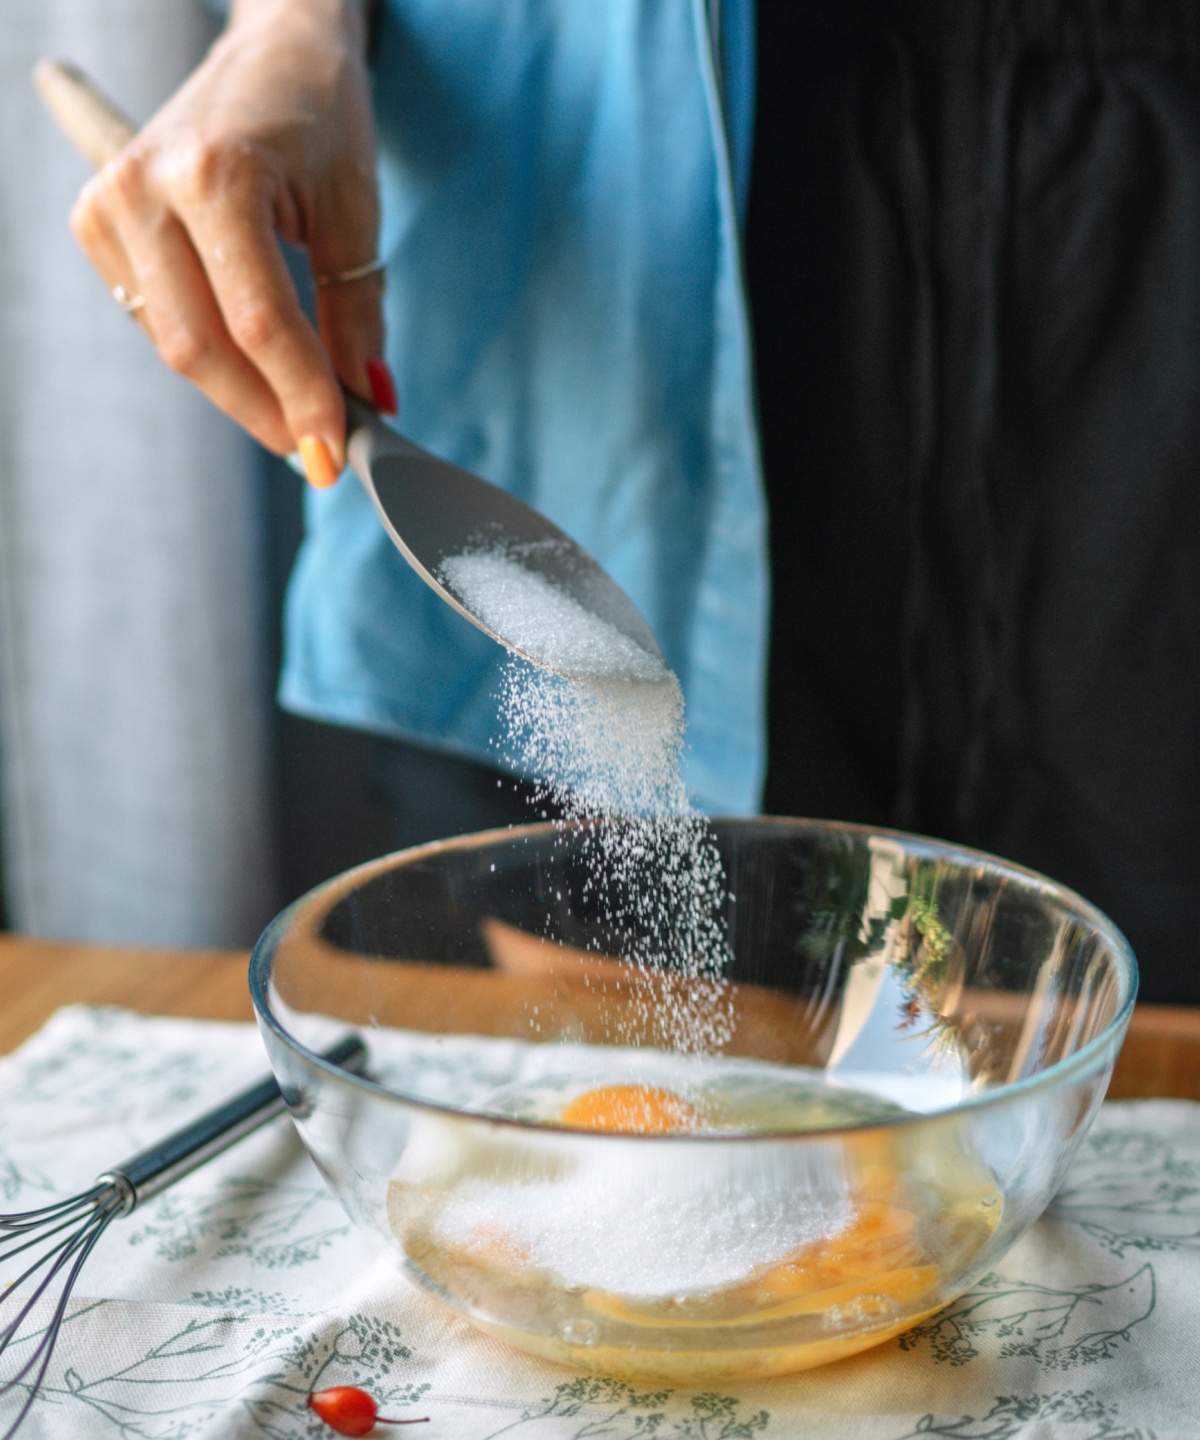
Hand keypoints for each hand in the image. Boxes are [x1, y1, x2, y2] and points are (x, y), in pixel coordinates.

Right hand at [69, 0, 393, 485]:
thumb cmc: (320, 121)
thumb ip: (358, 314)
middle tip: (319, 454)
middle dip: (266, 414)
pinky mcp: (98, 221)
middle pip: (203, 349)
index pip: (260, 325)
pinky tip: (255, 370)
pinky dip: (212, 358)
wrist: (269, 52)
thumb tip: (371, 403)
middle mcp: (148, 188)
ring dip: (241, 395)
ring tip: (298, 415)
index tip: (337, 453)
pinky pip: (157, 322)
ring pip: (176, 345)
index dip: (301, 400)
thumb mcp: (355, 215)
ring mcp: (111, 204)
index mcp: (216, 175)